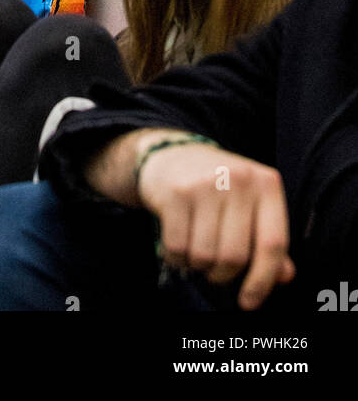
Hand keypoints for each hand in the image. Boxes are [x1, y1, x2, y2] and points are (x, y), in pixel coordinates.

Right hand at [137, 141, 295, 308]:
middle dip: (222, 274)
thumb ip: (268, 240)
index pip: (273, 244)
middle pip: (235, 256)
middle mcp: (239, 179)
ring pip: (205, 255)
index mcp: (266, 184)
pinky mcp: (176, 192)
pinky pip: (177, 247)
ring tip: (196, 249)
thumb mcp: (250, 205)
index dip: (263, 280)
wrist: (171, 154)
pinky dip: (177, 258)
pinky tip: (178, 243)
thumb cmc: (219, 187)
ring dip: (198, 265)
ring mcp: (205, 184)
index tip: (250, 302)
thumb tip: (285, 276)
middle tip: (215, 267)